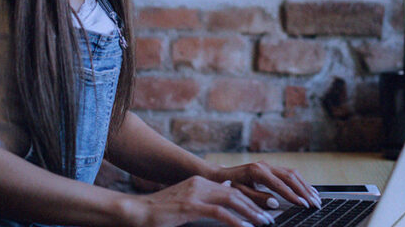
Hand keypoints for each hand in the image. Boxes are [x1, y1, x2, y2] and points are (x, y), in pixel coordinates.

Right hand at [122, 175, 274, 226]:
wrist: (135, 212)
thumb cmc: (159, 212)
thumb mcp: (185, 204)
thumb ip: (203, 203)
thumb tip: (222, 204)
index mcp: (200, 183)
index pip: (232, 189)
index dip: (250, 200)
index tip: (263, 211)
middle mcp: (199, 184)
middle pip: (236, 193)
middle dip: (255, 206)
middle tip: (269, 218)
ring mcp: (195, 193)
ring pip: (231, 200)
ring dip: (250, 213)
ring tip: (263, 223)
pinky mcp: (189, 206)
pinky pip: (219, 212)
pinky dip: (235, 220)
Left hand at [209, 161, 321, 210]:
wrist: (220, 175)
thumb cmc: (227, 185)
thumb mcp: (239, 193)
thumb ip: (257, 198)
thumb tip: (275, 202)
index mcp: (257, 171)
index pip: (280, 184)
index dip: (293, 196)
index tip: (303, 205)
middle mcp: (265, 166)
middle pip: (290, 177)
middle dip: (304, 192)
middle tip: (315, 204)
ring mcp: (269, 166)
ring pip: (293, 174)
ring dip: (305, 187)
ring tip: (316, 199)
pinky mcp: (271, 168)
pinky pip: (290, 174)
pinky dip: (301, 183)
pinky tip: (309, 190)